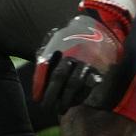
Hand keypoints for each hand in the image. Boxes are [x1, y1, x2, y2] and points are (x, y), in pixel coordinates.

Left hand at [33, 0, 130, 114]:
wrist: (100, 26)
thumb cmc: (71, 36)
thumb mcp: (55, 38)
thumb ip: (44, 53)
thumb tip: (38, 77)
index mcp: (58, 46)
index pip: (45, 68)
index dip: (39, 85)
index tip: (36, 99)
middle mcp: (72, 54)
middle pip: (58, 77)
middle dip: (51, 95)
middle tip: (45, 107)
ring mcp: (87, 62)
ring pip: (74, 84)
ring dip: (66, 100)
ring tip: (60, 109)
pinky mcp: (99, 69)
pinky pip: (89, 87)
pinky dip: (81, 97)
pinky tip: (75, 103)